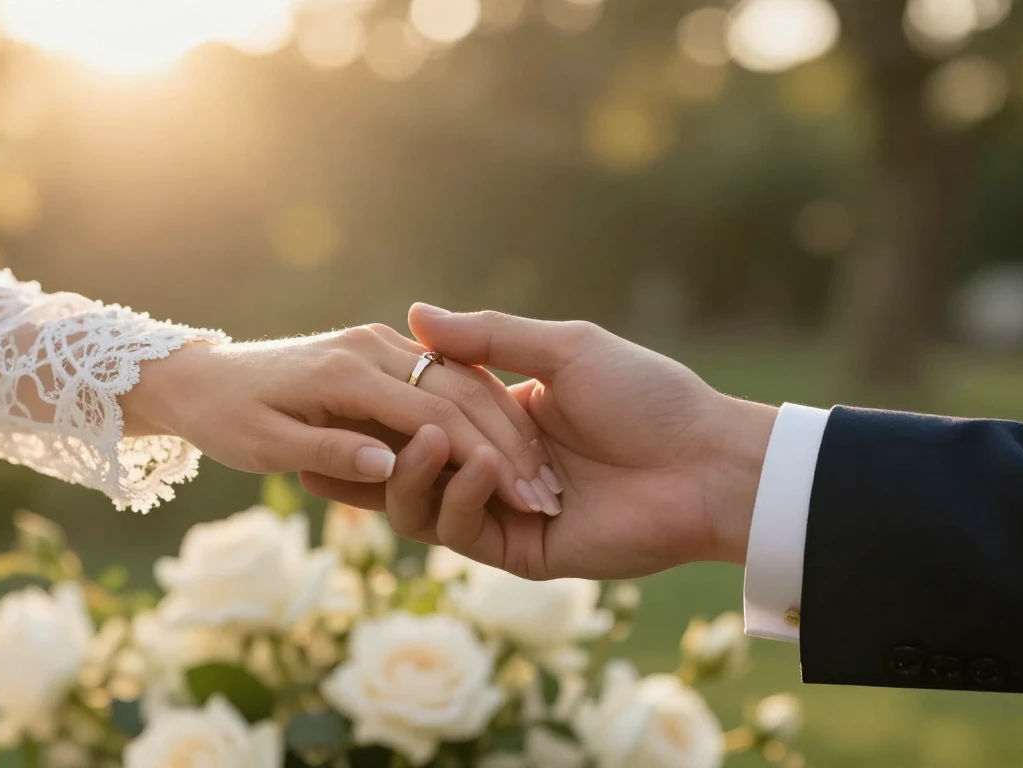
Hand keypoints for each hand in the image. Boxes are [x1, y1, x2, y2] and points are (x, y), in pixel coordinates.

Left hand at [120, 323, 560, 512]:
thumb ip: (332, 453)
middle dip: (507, 441)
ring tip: (538, 473)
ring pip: (462, 379)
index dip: (480, 456)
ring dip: (503, 424)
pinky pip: (445, 376)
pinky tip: (509, 442)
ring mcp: (379, 343)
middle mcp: (369, 348)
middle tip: (545, 491)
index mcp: (345, 372)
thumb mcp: (267, 446)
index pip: (433, 413)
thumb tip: (390, 466)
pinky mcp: (383, 350)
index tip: (521, 497)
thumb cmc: (228, 419)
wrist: (202, 379)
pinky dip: (481, 407)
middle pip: (459, 391)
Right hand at [302, 306, 777, 579]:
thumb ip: (488, 338)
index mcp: (502, 418)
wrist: (705, 462)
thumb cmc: (646, 396)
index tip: (330, 392)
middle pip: (407, 468)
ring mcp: (503, 512)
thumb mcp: (563, 349)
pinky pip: (462, 531)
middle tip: (317, 445)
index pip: (420, 415)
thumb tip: (414, 312)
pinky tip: (475, 470)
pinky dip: (458, 498)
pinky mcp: (520, 550)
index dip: (377, 409)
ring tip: (416, 442)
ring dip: (412, 475)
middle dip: (364, 458)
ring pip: (422, 505)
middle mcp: (493, 467)